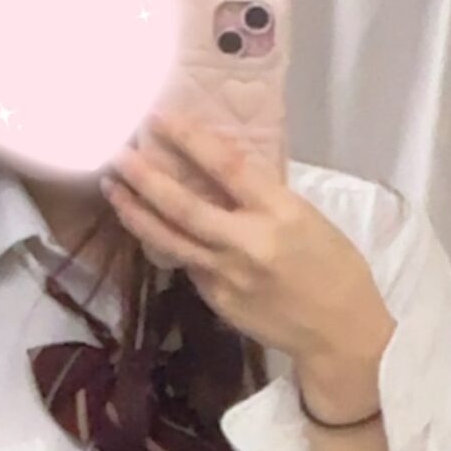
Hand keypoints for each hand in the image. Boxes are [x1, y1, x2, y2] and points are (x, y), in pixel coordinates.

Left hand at [104, 112, 395, 410]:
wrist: (338, 333)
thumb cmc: (334, 267)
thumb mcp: (307, 219)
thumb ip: (263, 199)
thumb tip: (220, 175)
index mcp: (280, 213)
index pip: (227, 166)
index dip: (189, 139)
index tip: (159, 118)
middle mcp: (247, 244)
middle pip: (184, 207)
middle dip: (145, 178)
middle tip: (117, 154)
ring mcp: (227, 277)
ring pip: (170, 241)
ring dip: (136, 214)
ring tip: (113, 189)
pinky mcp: (217, 301)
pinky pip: (186, 266)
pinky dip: (166, 245)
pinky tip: (149, 228)